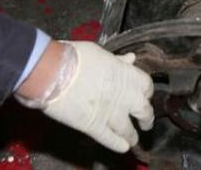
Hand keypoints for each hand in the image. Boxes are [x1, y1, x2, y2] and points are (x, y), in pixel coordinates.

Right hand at [16, 41, 153, 152]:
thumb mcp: (101, 53)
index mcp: (126, 75)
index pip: (147, 86)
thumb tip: (131, 59)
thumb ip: (118, 61)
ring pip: (128, 129)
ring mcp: (110, 112)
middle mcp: (123, 96)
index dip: (146, 92)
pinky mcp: (93, 126)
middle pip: (144, 110)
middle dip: (147, 118)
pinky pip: (109, 138)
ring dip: (132, 136)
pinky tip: (123, 148)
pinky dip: (117, 144)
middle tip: (146, 123)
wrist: (53, 71)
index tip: (144, 95)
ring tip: (133, 140)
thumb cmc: (75, 57)